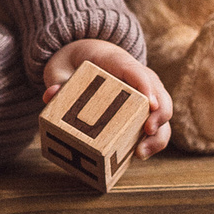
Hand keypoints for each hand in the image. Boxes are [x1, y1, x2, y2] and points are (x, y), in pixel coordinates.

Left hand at [44, 39, 171, 158]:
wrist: (88, 58)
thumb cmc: (77, 63)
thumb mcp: (62, 67)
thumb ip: (59, 80)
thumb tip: (51, 94)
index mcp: (119, 62)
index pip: (137, 72)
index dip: (146, 87)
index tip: (150, 104)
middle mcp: (139, 79)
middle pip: (159, 95)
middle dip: (159, 115)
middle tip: (148, 131)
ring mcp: (144, 96)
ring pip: (162, 114)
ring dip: (158, 135)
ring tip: (141, 153)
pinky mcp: (141, 113)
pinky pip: (154, 127)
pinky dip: (151, 142)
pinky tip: (138, 155)